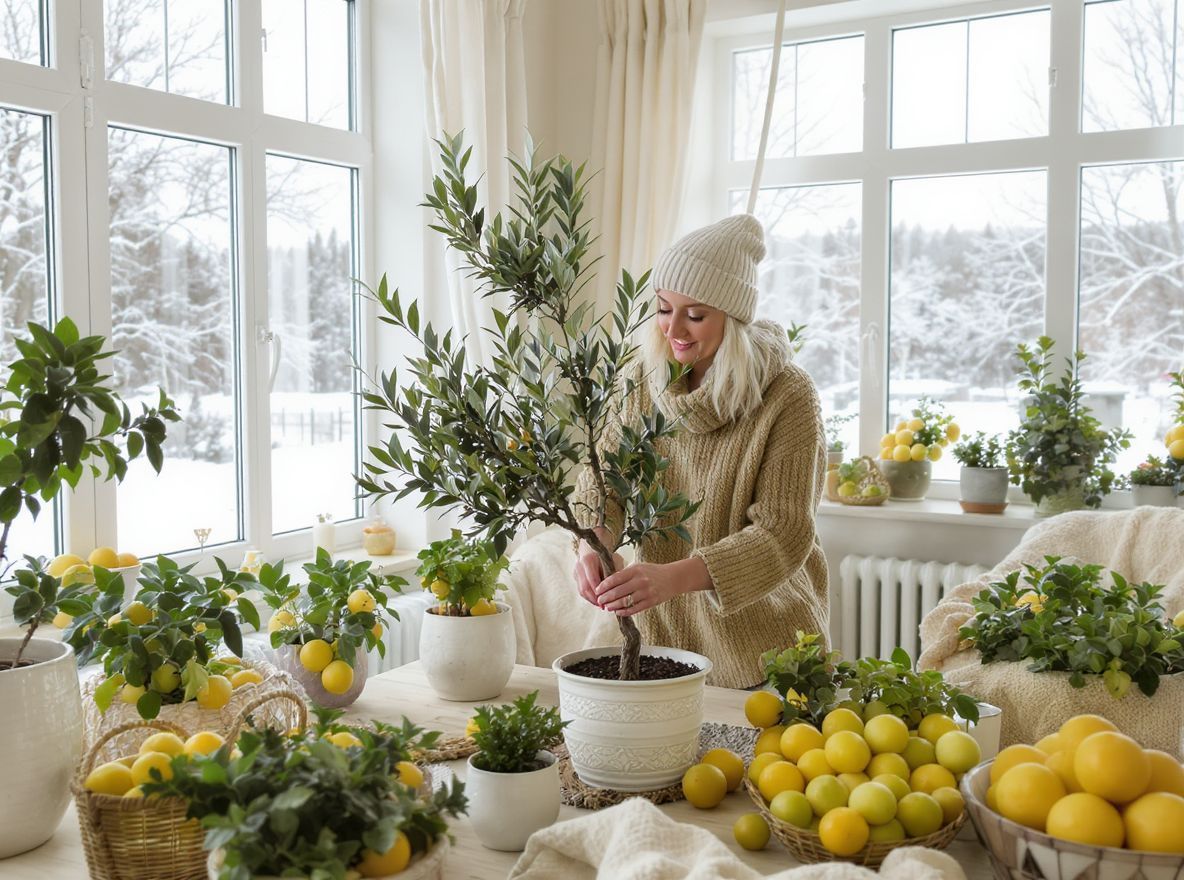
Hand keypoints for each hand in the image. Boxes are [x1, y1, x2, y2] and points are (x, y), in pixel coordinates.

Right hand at [573, 536, 622, 607]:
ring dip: (590, 599)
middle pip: (585, 588)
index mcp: (588, 560)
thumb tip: (613, 592)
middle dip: (594, 599)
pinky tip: (596, 600)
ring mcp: (575, 570)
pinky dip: (588, 596)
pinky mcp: (575, 575)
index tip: (606, 601)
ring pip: (581, 590)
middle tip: (603, 606)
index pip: (592, 581)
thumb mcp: (612, 561)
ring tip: (600, 605)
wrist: (593, 545)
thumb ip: (611, 575)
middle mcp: (579, 566)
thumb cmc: (605, 553)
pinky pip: (580, 588)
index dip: (599, 593)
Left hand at [594, 557, 710, 616]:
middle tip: (599, 601)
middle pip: (618, 592)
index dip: (604, 586)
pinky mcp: (651, 602)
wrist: (674, 578)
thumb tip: (607, 583)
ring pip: (625, 602)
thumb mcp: (639, 567)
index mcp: (636, 570)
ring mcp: (646, 592)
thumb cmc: (653, 572)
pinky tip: (617, 612)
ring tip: (606, 607)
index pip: (615, 579)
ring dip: (613, 606)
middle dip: (606, 598)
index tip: (597, 590)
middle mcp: (641, 581)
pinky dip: (624, 611)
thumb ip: (624, 574)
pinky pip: (634, 609)